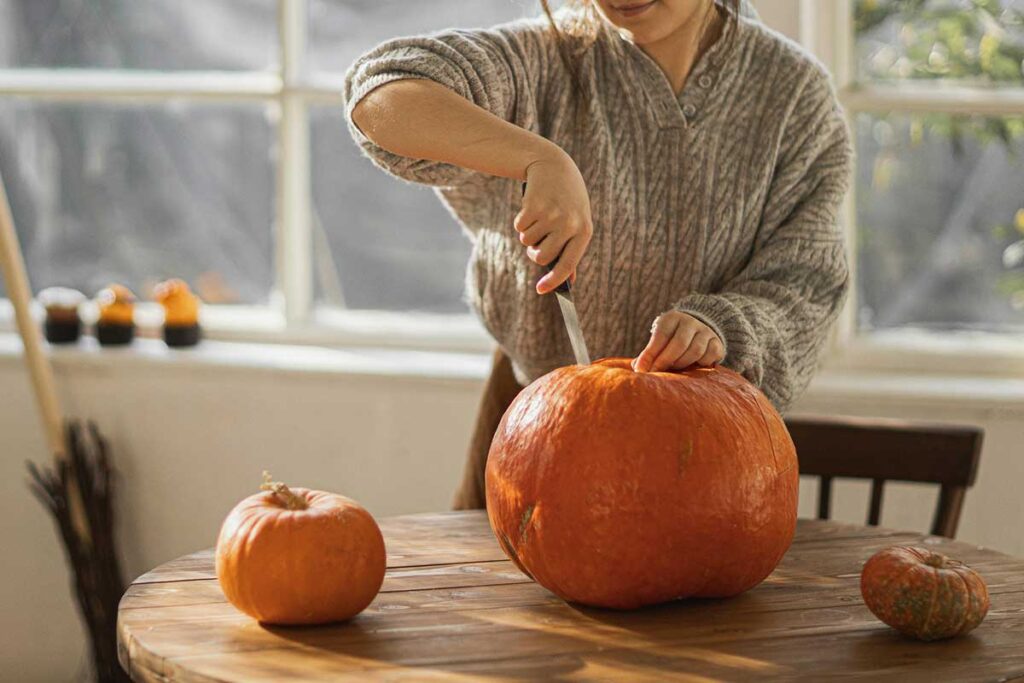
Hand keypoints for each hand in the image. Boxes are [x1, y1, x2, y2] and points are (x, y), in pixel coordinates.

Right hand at [516, 150, 592, 293]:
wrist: (554, 166)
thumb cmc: (567, 201)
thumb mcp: (576, 222)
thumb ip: (571, 250)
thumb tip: (568, 280)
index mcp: (584, 231)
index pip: (568, 264)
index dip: (553, 281)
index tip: (540, 290)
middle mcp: (569, 224)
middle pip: (542, 257)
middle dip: (534, 253)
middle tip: (536, 244)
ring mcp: (551, 215)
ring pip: (528, 242)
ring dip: (528, 234)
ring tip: (538, 217)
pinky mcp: (533, 206)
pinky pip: (519, 228)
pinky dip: (521, 222)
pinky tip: (531, 208)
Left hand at [632, 311, 724, 372]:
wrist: (699, 331)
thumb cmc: (671, 341)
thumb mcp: (659, 341)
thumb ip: (649, 354)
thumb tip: (638, 368)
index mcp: (671, 318)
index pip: (660, 335)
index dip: (650, 354)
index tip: (641, 370)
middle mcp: (690, 322)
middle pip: (679, 344)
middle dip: (665, 361)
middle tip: (656, 374)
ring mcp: (705, 331)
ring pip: (694, 351)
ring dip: (682, 364)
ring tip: (673, 370)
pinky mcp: (717, 343)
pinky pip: (708, 357)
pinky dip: (699, 365)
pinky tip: (692, 367)